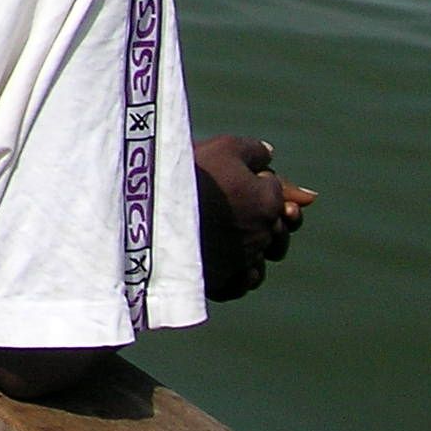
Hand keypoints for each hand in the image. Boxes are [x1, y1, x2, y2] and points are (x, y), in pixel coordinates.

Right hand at [194, 134, 315, 300]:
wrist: (154, 209)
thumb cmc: (191, 173)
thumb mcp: (223, 147)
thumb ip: (253, 150)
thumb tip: (269, 156)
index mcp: (268, 201)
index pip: (275, 188)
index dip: (255, 178)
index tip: (229, 174)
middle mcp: (263, 234)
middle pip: (276, 226)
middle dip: (262, 215)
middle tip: (231, 203)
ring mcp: (244, 260)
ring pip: (262, 258)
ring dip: (254, 248)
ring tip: (229, 235)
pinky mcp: (222, 281)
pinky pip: (242, 283)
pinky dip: (239, 274)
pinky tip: (227, 261)